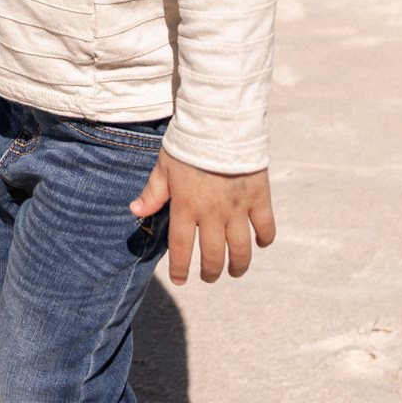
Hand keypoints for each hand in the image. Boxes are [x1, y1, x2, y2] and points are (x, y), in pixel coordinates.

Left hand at [130, 149, 275, 284]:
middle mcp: (212, 213)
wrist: (220, 123)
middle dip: (209, 272)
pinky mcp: (258, 197)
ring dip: (237, 265)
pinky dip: (265, 239)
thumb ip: (153, 192)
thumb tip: (136, 210)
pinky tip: (260, 244)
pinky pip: (265, 227)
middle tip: (208, 277)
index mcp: (186, 206)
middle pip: (212, 255)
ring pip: (240, 249)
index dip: (179, 268)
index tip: (180, 280)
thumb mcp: (164, 166)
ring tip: (234, 271)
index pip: (181, 248)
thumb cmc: (188, 144)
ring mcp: (237, 208)